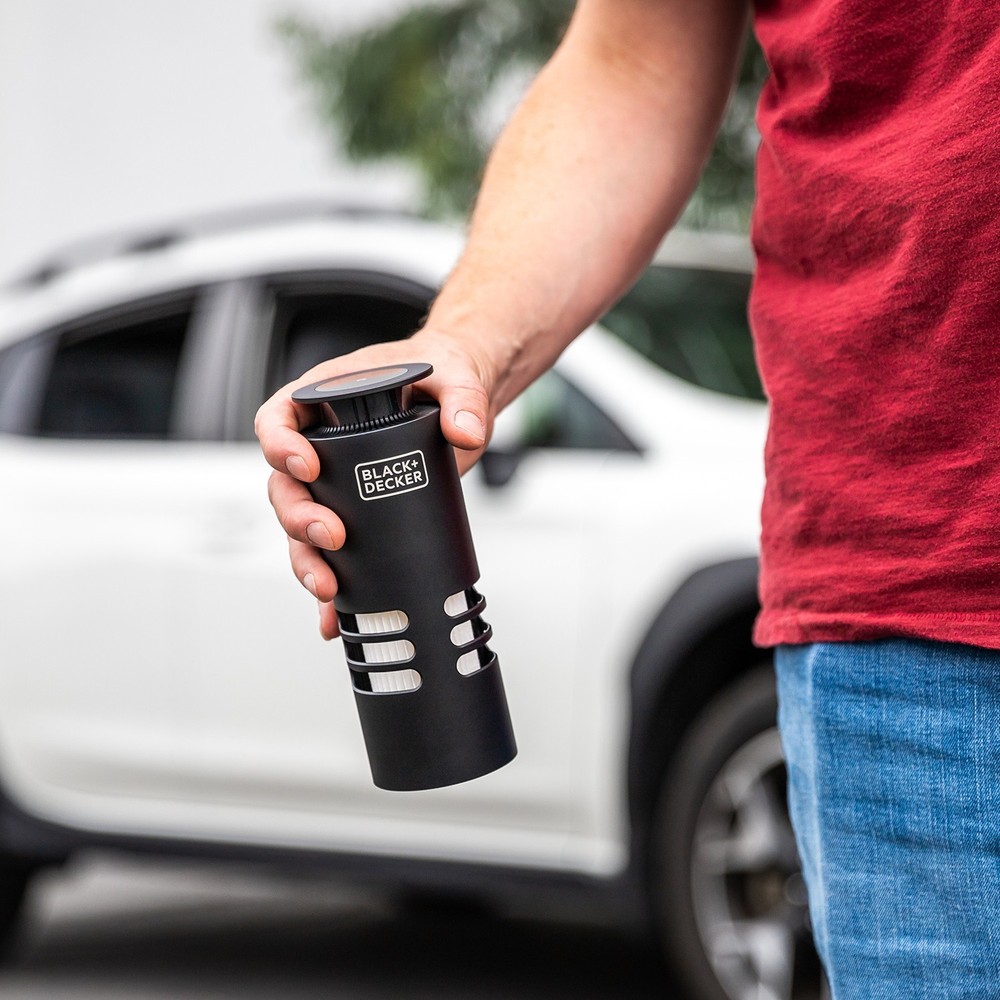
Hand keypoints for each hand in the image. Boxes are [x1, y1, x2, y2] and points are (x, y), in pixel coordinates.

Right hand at [255, 330, 494, 638]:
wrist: (461, 404)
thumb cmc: (441, 375)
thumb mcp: (456, 378)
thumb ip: (463, 398)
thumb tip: (467, 430)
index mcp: (323, 399)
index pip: (278, 420)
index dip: (280, 445)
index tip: (306, 466)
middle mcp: (319, 444)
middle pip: (285, 487)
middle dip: (299, 519)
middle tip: (331, 537)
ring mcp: (336, 483)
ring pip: (300, 528)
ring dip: (307, 560)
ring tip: (329, 588)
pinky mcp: (358, 513)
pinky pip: (332, 554)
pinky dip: (333, 590)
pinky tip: (336, 615)